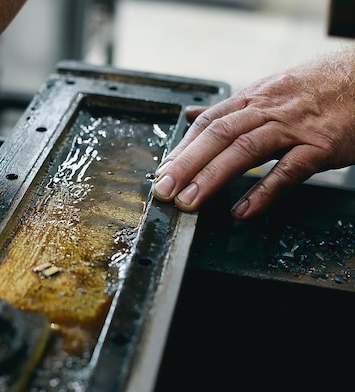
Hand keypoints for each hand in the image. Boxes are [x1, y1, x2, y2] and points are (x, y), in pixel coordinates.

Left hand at [152, 48, 354, 218]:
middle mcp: (267, 110)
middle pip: (218, 135)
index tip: (162, 173)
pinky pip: (288, 170)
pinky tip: (242, 210)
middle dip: (186, 164)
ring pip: (245, 150)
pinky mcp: (321, 145)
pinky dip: (263, 191)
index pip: (207, 123)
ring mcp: (293, 127)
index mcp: (251, 99)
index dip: (182, 149)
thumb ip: (228, 109)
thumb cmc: (315, 89)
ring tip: (189, 203)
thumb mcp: (266, 92)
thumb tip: (191, 114)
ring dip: (212, 177)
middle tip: (164, 190)